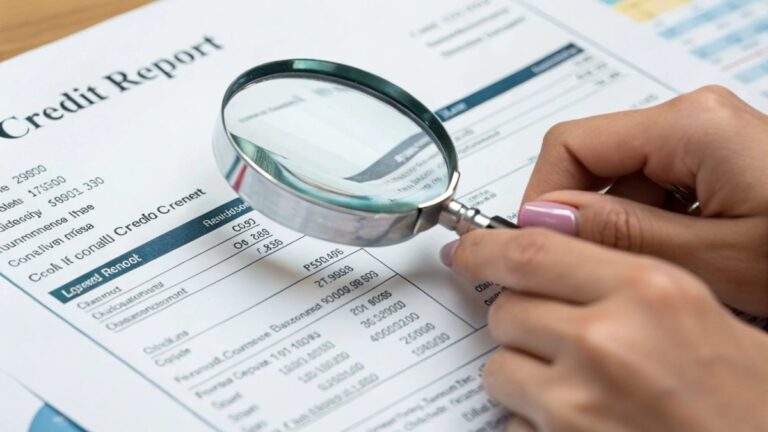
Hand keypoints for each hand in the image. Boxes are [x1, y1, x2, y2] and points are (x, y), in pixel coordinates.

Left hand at [443, 228, 767, 431]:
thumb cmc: (747, 397)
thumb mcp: (694, 310)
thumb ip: (618, 276)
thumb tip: (548, 261)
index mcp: (647, 291)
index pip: (531, 250)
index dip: (485, 248)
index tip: (467, 251)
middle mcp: (606, 341)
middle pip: (507, 309)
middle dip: (518, 318)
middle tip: (552, 332)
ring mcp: (578, 403)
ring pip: (499, 368)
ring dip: (521, 372)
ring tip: (574, 384)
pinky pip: (510, 422)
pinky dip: (529, 420)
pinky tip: (577, 421)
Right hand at [517, 86, 767, 315]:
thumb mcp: (718, 257)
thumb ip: (624, 234)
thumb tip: (545, 218)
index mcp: (691, 126)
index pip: (569, 144)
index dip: (542, 198)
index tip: (540, 246)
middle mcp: (694, 118)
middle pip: (593, 162)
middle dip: (589, 220)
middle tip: (604, 273)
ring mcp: (705, 137)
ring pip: (622, 182)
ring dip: (624, 229)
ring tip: (666, 272)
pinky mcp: (715, 158)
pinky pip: (655, 189)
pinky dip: (653, 226)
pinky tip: (686, 258)